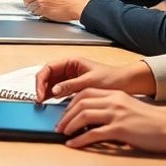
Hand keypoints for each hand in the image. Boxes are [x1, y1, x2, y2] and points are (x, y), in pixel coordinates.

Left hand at [20, 0, 90, 21]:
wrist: (76, 5)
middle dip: (27, 1)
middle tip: (30, 3)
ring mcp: (43, 0)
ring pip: (29, 5)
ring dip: (31, 8)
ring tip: (38, 8)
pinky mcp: (44, 9)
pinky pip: (34, 12)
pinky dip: (36, 13)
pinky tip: (42, 12)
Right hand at [35, 57, 153, 101]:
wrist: (126, 84)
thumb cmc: (112, 78)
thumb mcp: (90, 82)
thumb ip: (70, 85)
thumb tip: (54, 91)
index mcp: (72, 62)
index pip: (49, 68)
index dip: (41, 80)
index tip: (40, 92)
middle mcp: (69, 69)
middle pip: (48, 76)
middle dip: (41, 87)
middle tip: (39, 100)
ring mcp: (71, 78)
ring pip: (51, 84)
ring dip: (45, 93)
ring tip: (42, 103)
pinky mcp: (74, 88)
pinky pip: (59, 91)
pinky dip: (53, 97)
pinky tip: (51, 103)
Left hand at [56, 89, 165, 152]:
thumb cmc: (153, 122)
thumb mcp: (130, 109)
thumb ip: (113, 110)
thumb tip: (94, 121)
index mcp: (116, 94)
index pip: (86, 93)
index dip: (71, 103)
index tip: (65, 113)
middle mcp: (114, 101)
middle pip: (81, 103)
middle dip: (66, 115)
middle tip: (59, 126)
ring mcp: (117, 114)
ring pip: (84, 115)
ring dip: (69, 125)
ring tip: (63, 134)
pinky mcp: (120, 129)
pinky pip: (93, 134)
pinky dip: (79, 139)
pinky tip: (73, 144)